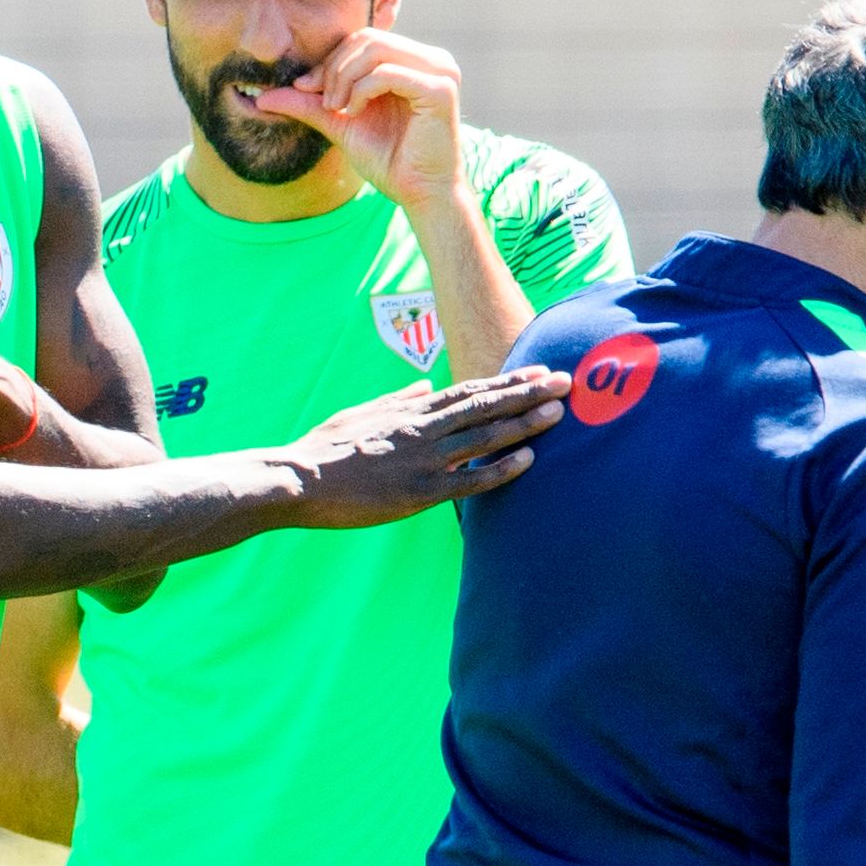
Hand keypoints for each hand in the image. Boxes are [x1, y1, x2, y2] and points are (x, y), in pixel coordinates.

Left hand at [252, 30, 465, 215]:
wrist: (420, 194)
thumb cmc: (389, 160)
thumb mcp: (341, 124)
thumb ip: (309, 105)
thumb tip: (260, 98)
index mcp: (413, 61)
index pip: (362, 40)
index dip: (329, 60)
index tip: (305, 89)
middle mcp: (432, 59)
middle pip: (366, 39)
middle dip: (334, 68)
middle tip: (322, 102)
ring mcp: (441, 71)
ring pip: (375, 51)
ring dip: (344, 78)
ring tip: (337, 109)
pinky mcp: (441, 89)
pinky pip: (387, 73)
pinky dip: (362, 91)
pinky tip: (354, 113)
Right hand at [275, 366, 570, 527]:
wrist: (299, 480)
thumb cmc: (325, 449)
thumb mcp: (361, 413)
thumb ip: (398, 400)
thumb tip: (423, 387)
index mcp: (411, 413)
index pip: (470, 391)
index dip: (508, 381)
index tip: (538, 371)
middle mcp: (423, 431)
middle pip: (485, 407)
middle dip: (528, 393)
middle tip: (566, 382)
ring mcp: (423, 461)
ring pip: (483, 438)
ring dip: (522, 424)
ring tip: (558, 413)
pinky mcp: (417, 493)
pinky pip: (468, 481)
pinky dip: (499, 470)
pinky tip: (528, 461)